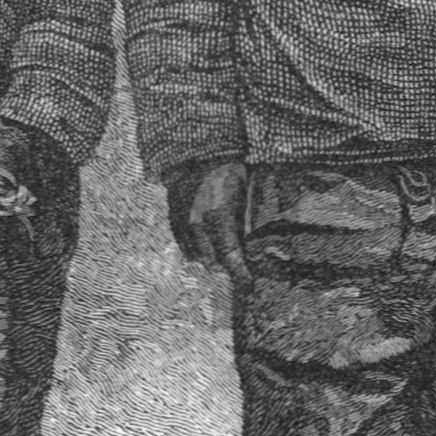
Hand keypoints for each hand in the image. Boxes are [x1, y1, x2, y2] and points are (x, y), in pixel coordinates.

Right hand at [166, 159, 251, 290]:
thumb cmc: (228, 168)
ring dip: (212, 259)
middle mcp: (197, 223)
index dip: (241, 275)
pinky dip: (198, 250)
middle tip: (242, 265)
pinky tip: (208, 244)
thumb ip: (251, 220)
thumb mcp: (246, 191)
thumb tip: (263, 244)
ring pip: (198, 257)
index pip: (230, 256)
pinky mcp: (173, 220)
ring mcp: (182, 222)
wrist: (194, 150)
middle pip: (213, 262)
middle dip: (229, 267)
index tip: (249, 286)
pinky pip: (185, 247)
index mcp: (218, 215)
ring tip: (225, 253)